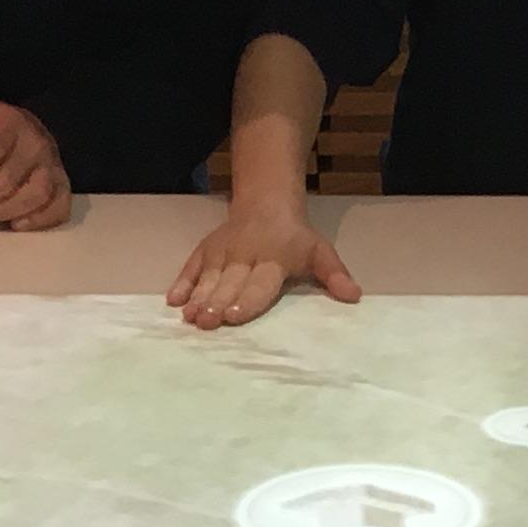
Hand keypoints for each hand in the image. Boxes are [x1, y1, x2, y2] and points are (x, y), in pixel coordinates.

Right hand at [168, 199, 358, 327]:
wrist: (266, 203)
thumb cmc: (295, 238)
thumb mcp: (320, 252)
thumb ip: (334, 275)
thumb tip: (354, 296)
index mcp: (272, 260)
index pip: (258, 284)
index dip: (247, 300)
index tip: (234, 315)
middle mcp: (244, 256)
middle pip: (229, 284)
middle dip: (217, 303)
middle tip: (206, 323)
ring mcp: (221, 253)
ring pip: (208, 278)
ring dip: (197, 298)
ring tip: (189, 318)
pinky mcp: (205, 250)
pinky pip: (191, 267)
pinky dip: (181, 282)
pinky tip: (172, 301)